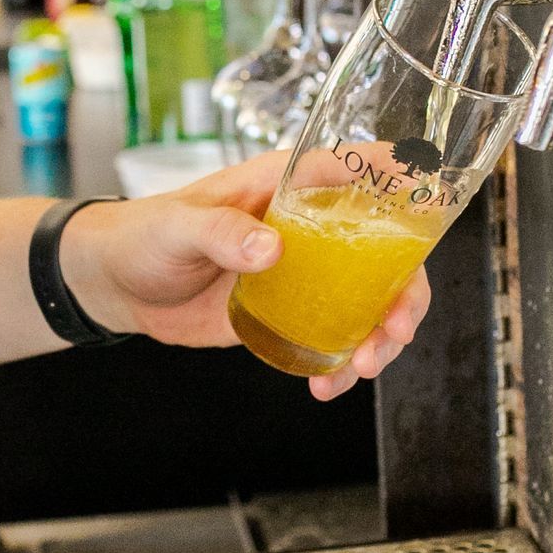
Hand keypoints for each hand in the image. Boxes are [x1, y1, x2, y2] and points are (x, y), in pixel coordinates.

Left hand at [61, 152, 432, 402]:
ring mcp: (305, 274)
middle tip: (395, 330)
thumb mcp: (179, 226)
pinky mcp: (290, 314)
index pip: (355, 168)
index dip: (400, 174)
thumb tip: (270, 249)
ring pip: (370, 300)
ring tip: (365, 365)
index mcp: (286, 187)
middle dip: (404, 292)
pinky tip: (329, 383)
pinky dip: (342, 363)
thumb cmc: (145, 233)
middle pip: (384, 250)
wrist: (117, 284)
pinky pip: (333, 336)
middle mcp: (308, 227)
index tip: (435, 194)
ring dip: (381, 335)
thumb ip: (222, 233)